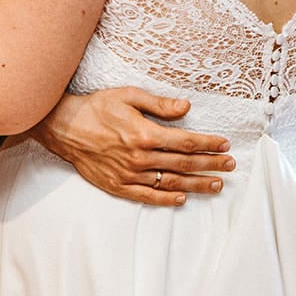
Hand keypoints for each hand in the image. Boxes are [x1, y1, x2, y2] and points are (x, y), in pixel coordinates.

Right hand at [30, 88, 233, 206]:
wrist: (65, 127)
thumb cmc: (98, 107)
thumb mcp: (129, 96)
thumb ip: (160, 104)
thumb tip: (187, 107)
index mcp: (144, 134)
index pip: (186, 142)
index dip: (208, 144)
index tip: (225, 145)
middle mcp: (139, 157)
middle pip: (183, 163)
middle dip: (210, 164)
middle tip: (230, 166)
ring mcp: (129, 174)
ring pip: (170, 182)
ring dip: (195, 184)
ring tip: (216, 185)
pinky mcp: (117, 186)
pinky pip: (146, 196)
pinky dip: (166, 199)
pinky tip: (181, 199)